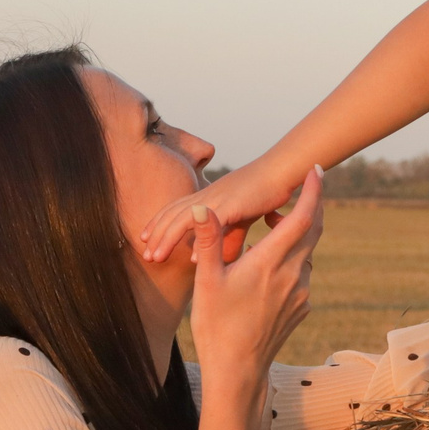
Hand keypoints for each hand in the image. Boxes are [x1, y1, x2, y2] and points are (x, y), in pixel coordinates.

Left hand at [142, 159, 296, 263]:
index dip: (159, 223)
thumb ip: (228, 234)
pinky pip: (209, 223)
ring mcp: (217, 198)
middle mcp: (208, 195)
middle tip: (145, 255)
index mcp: (208, 196)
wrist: (283, 171)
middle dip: (156, 234)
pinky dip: (198, 240)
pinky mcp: (231, 204)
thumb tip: (217, 254)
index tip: (146, 239)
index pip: (175, 209)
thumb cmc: (265, 192)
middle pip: (173, 214)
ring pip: (182, 219)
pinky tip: (190, 258)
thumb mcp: (242, 216)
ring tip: (154, 257)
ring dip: (166, 239)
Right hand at [186, 165, 323, 388]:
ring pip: (307, 252)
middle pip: (314, 230)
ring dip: (296, 234)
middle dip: (310, 205)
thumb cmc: (216, 326)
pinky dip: (291, 258)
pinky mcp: (302, 307)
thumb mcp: (206, 282)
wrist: (238, 372)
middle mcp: (293, 275)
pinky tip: (268, 264)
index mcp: (270, 263)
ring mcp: (301, 293)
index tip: (316, 170)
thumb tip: (200, 209)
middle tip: (302, 186)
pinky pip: (302, 273)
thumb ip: (207, 241)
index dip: (313, 192)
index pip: (302, 218)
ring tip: (270, 226)